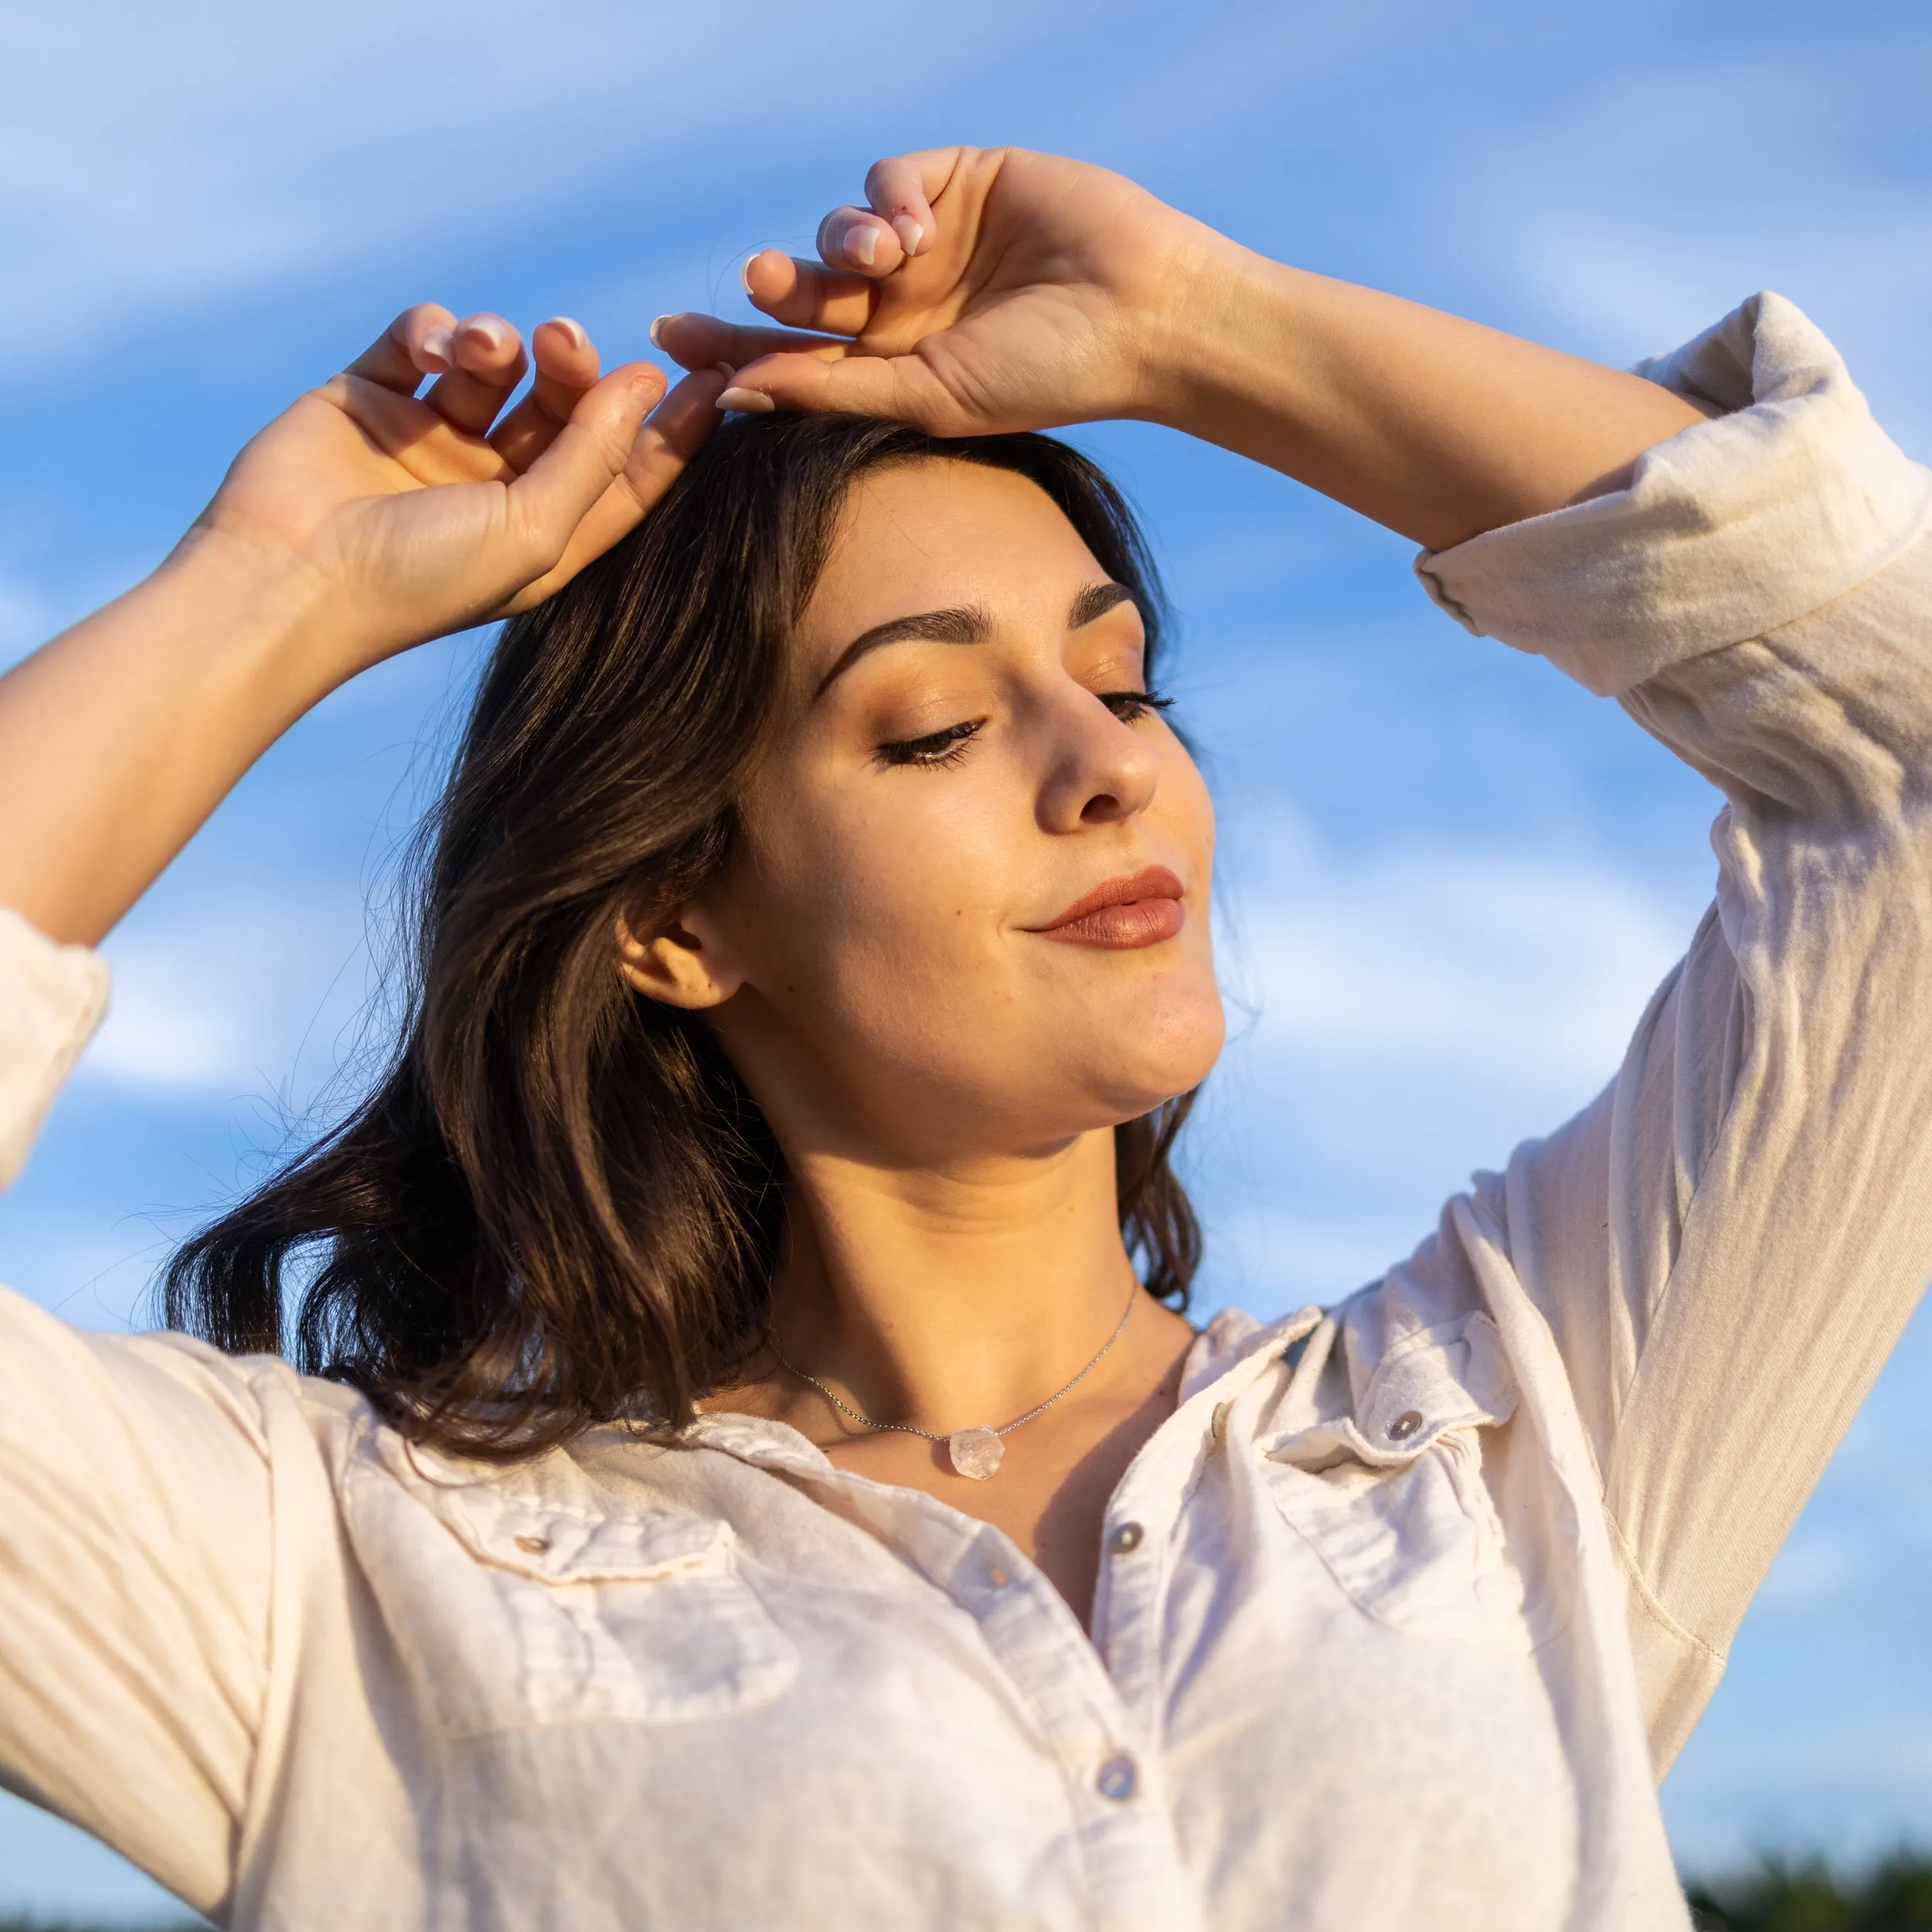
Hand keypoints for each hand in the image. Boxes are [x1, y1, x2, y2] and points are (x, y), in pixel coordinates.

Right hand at [188, 305, 726, 675]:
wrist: (286, 581)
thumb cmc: (418, 582)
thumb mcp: (531, 531)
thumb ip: (594, 458)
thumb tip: (644, 385)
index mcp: (544, 534)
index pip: (627, 474)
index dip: (673, 429)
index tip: (717, 378)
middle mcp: (494, 487)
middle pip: (565, 407)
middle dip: (574, 367)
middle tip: (565, 342)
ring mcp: (432, 440)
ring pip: (497, 363)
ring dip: (502, 340)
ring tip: (488, 348)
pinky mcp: (372, 397)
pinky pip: (423, 338)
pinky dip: (436, 330)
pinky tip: (432, 350)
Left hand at [651, 147, 1224, 436]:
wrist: (1143, 317)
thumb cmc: (1045, 377)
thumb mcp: (926, 397)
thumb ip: (830, 391)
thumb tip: (732, 394)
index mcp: (892, 369)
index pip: (792, 356)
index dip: (730, 346)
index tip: (668, 341)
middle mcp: (903, 308)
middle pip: (803, 290)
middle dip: (775, 286)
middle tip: (760, 282)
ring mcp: (931, 243)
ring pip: (840, 229)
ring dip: (841, 240)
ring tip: (876, 260)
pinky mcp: (960, 181)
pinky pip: (889, 178)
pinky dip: (889, 198)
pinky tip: (919, 230)